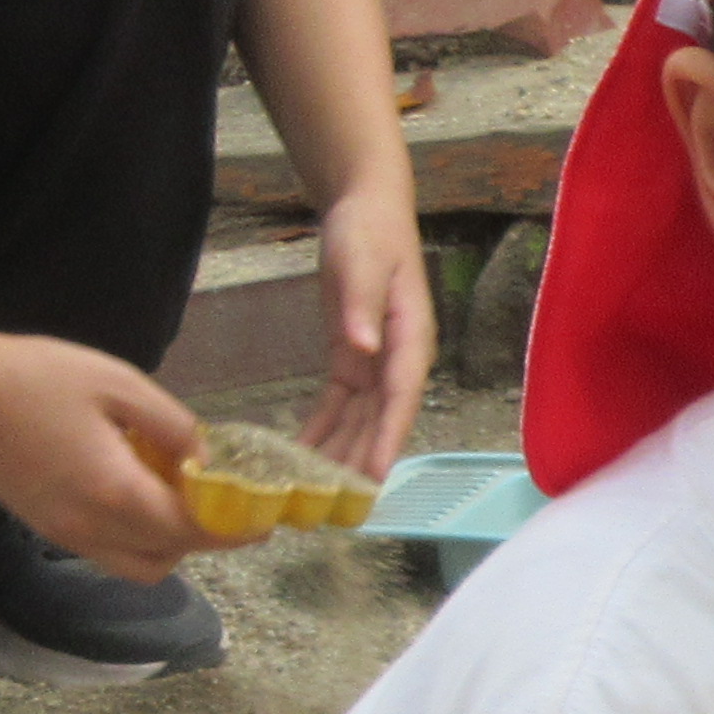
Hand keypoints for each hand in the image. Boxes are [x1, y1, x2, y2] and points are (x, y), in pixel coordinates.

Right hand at [0, 330, 210, 581]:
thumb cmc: (36, 376)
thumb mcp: (120, 385)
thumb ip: (173, 426)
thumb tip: (204, 461)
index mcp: (116, 495)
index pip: (192, 531)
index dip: (234, 530)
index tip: (264, 521)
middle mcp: (90, 529)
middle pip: (168, 558)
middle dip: (202, 538)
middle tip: (221, 501)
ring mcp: (62, 534)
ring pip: (136, 564)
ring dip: (167, 542)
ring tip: (173, 494)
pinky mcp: (42, 527)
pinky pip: (105, 551)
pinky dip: (134, 536)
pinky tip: (133, 490)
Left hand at [302, 183, 434, 475]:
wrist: (366, 209)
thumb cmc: (369, 232)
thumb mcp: (362, 261)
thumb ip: (363, 305)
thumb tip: (365, 347)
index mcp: (410, 338)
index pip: (401, 397)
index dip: (388, 438)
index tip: (373, 475)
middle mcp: (398, 359)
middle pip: (380, 420)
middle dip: (360, 461)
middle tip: (337, 504)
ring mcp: (376, 362)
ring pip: (359, 420)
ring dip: (340, 454)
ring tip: (316, 492)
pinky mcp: (353, 360)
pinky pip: (339, 405)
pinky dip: (322, 430)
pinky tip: (303, 455)